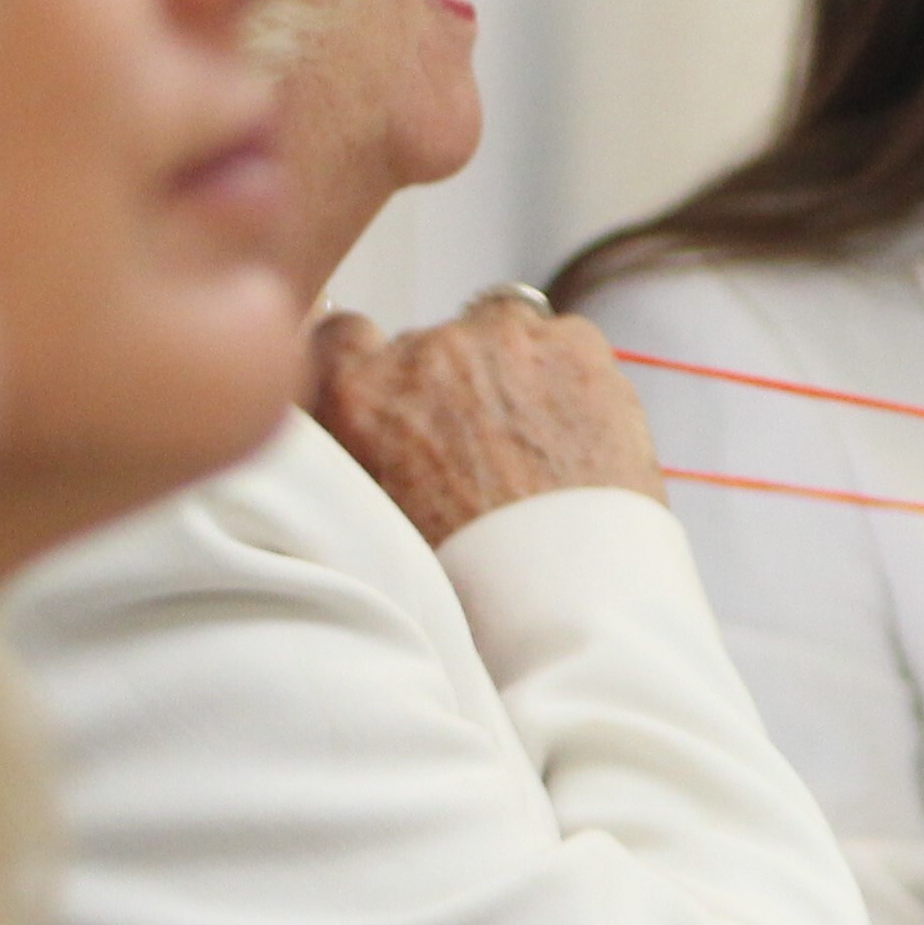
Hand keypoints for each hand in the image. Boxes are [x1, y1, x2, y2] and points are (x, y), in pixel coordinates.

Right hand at [306, 286, 664, 541]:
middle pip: (435, 342)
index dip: (378, 362)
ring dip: (514, 367)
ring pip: (504, 329)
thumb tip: (371, 421)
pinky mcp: (573, 345)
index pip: (344, 336)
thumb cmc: (465, 576)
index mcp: (356, 394)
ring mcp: (502, 340)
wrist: (556, 595)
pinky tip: (579, 432)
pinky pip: (567, 339)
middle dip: (456, 382)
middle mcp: (422, 352)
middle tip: (486, 446)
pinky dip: (573, 372)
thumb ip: (360, 445)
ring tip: (536, 440)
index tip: (402, 389)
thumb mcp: (369, 508)